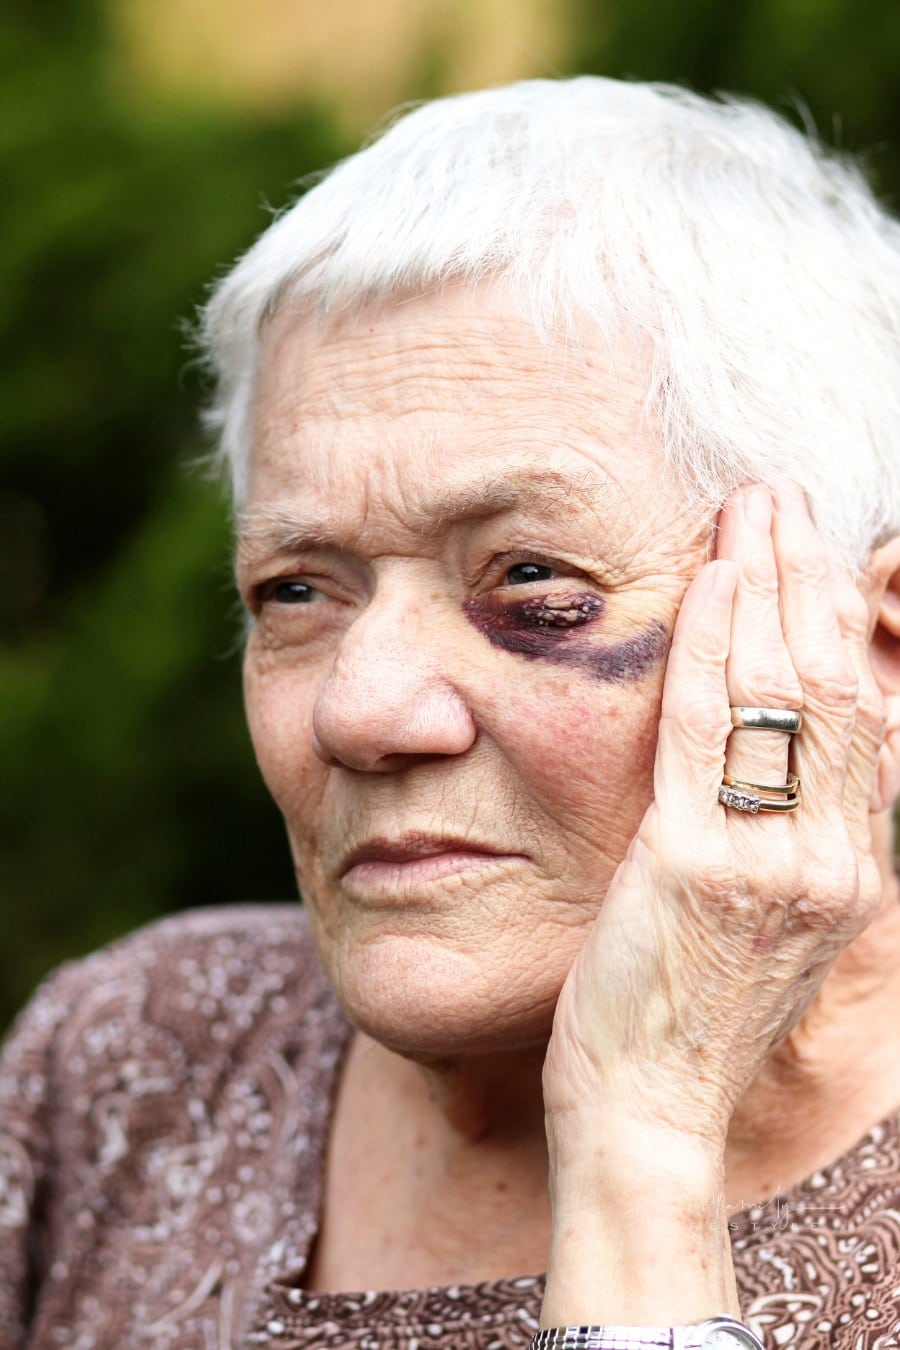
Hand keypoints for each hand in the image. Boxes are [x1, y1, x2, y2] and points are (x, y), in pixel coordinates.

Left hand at [538, 485, 884, 1324]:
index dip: (840, 623)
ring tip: (750, 511)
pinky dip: (715, 650)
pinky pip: (711, 734)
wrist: (647, 1113)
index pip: (863, 717)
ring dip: (768, 588)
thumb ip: (790, 843)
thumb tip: (792, 765)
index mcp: (851, 871)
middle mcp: (832, 862)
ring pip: (786, 694)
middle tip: (782, 501)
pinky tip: (710, 583)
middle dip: (809, 580)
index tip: (810, 555)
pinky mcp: (697, 867)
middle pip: (836, 686)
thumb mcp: (766, 926)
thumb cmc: (686, 1015)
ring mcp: (773, 864)